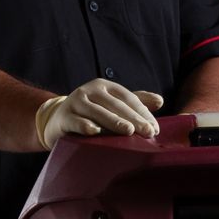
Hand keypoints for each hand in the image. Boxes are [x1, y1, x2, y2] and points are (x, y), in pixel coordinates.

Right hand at [35, 78, 162, 149]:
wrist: (58, 120)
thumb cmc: (91, 113)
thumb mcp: (112, 104)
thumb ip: (135, 102)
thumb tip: (160, 101)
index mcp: (105, 86)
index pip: (128, 98)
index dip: (142, 112)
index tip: (154, 129)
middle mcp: (90, 90)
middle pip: (115, 105)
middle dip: (133, 119)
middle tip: (148, 132)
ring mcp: (75, 102)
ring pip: (97, 112)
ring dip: (113, 122)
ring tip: (129, 131)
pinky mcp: (64, 116)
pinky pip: (76, 121)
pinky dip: (85, 126)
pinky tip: (95, 131)